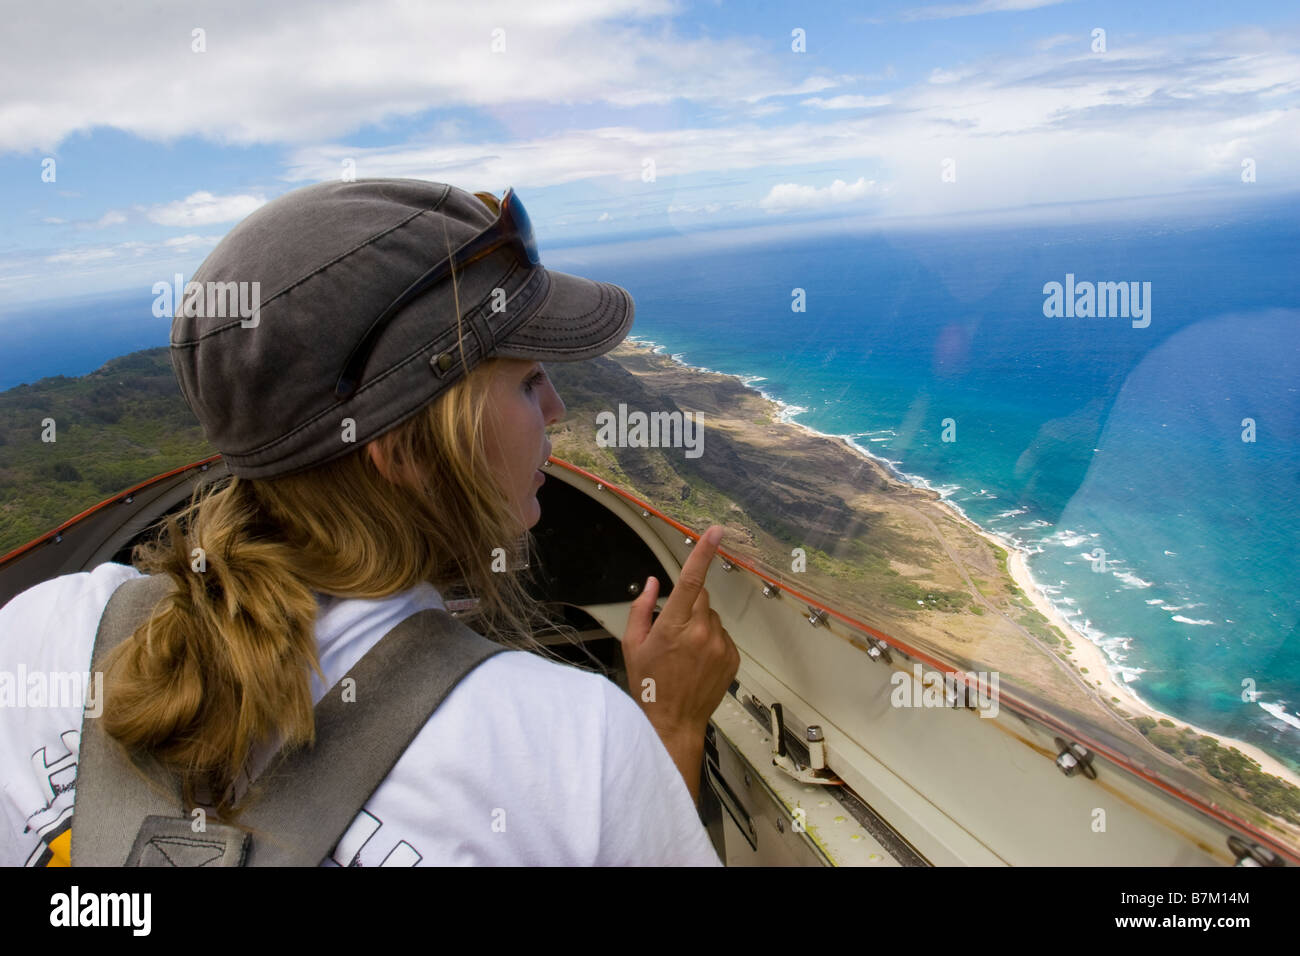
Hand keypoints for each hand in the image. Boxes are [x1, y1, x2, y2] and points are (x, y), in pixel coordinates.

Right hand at [622, 525, 740, 799]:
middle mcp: (701, 632)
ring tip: (685, 653)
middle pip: (702, 598)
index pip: (691, 580)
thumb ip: (642, 608)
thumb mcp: (633, 645)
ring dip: (700, 625)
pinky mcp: (732, 657)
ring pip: (712, 617)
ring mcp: (720, 645)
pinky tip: (697, 661)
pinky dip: (711, 641)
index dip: (703, 552)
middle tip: (674, 631)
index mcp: (674, 625)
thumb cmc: (649, 684)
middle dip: (689, 605)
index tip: (715, 531)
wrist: (673, 722)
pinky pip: (722, 636)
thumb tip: (655, 582)